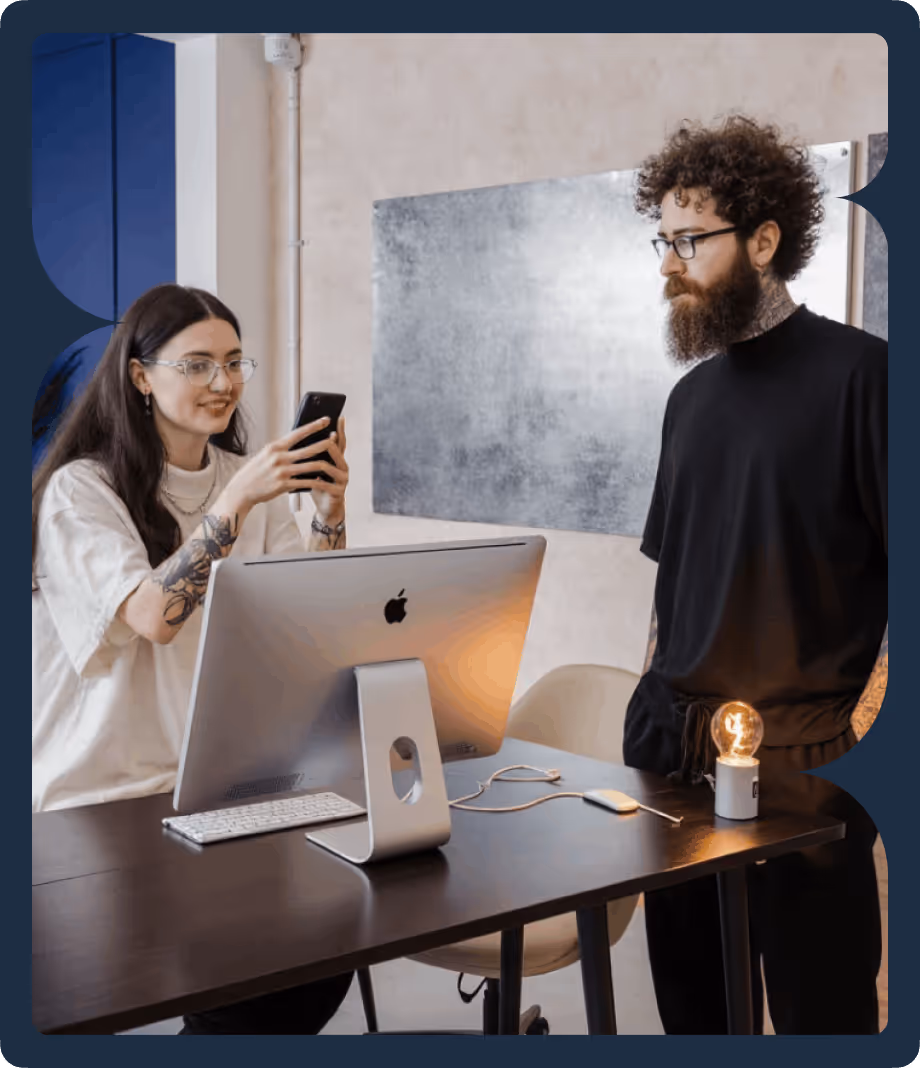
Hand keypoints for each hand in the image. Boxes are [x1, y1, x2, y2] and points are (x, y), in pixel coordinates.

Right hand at [220, 418, 340, 512]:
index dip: (314, 425)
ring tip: (335, 462)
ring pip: (311, 465)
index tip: (326, 420)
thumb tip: (300, 442)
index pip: (298, 433)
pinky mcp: (284, 485)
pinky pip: (306, 482)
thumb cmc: (255, 471)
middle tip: (336, 439)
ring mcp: (282, 471)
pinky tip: (324, 480)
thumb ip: (282, 449)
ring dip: (326, 463)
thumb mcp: (266, 455)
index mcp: (275, 447)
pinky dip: (317, 481)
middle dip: (325, 443)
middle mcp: (279, 457)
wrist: (241, 490)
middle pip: (309, 449)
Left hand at [309, 417, 348, 522]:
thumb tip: (300, 435)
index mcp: (337, 459)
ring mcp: (342, 480)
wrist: (326, 508)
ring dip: (321, 461)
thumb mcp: (314, 468)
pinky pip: (327, 484)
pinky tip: (310, 478)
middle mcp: (342, 467)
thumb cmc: (317, 485)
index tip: (339, 417)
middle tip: (328, 433)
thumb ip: (312, 454)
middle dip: (332, 442)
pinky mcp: (338, 492)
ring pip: (332, 467)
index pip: (339, 441)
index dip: (340, 430)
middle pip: (338, 451)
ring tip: (314, 455)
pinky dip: (317, 481)